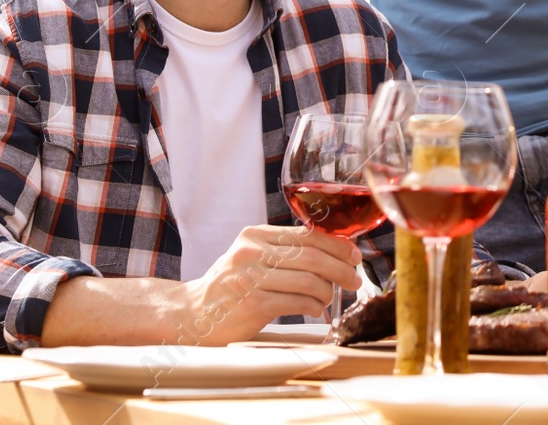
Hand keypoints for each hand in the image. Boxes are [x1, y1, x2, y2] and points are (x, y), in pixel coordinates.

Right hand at [172, 225, 361, 343]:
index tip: (355, 255)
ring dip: (327, 291)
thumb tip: (336, 251)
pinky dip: (314, 306)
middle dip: (341, 269)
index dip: (337, 245)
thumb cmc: (231, 285)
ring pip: (308, 280)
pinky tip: (316, 309)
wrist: (192, 314)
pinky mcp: (253, 305)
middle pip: (312, 256)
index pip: (307, 233)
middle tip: (355, 280)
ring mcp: (250, 278)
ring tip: (329, 298)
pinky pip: (297, 302)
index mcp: (255, 235)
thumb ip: (285, 250)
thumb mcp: (252, 256)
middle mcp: (251, 252)